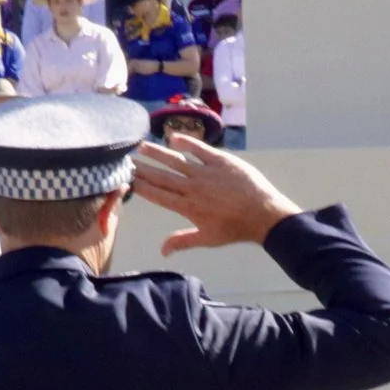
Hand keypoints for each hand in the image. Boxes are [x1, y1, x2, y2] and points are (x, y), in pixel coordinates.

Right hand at [131, 137, 304, 256]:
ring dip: (157, 152)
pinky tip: (172, 138)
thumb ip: (182, 241)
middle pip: (161, 176)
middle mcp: (192, 188)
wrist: (264, 214)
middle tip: (125, 159)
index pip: (158, 195)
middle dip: (141, 168)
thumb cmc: (236, 229)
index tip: (126, 179)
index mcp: (187, 207)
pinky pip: (199, 149)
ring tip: (141, 146)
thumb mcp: (208, 238)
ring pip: (175, 160)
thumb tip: (162, 251)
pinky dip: (185, 143)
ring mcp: (206, 173)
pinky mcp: (221, 161)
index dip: (141, 186)